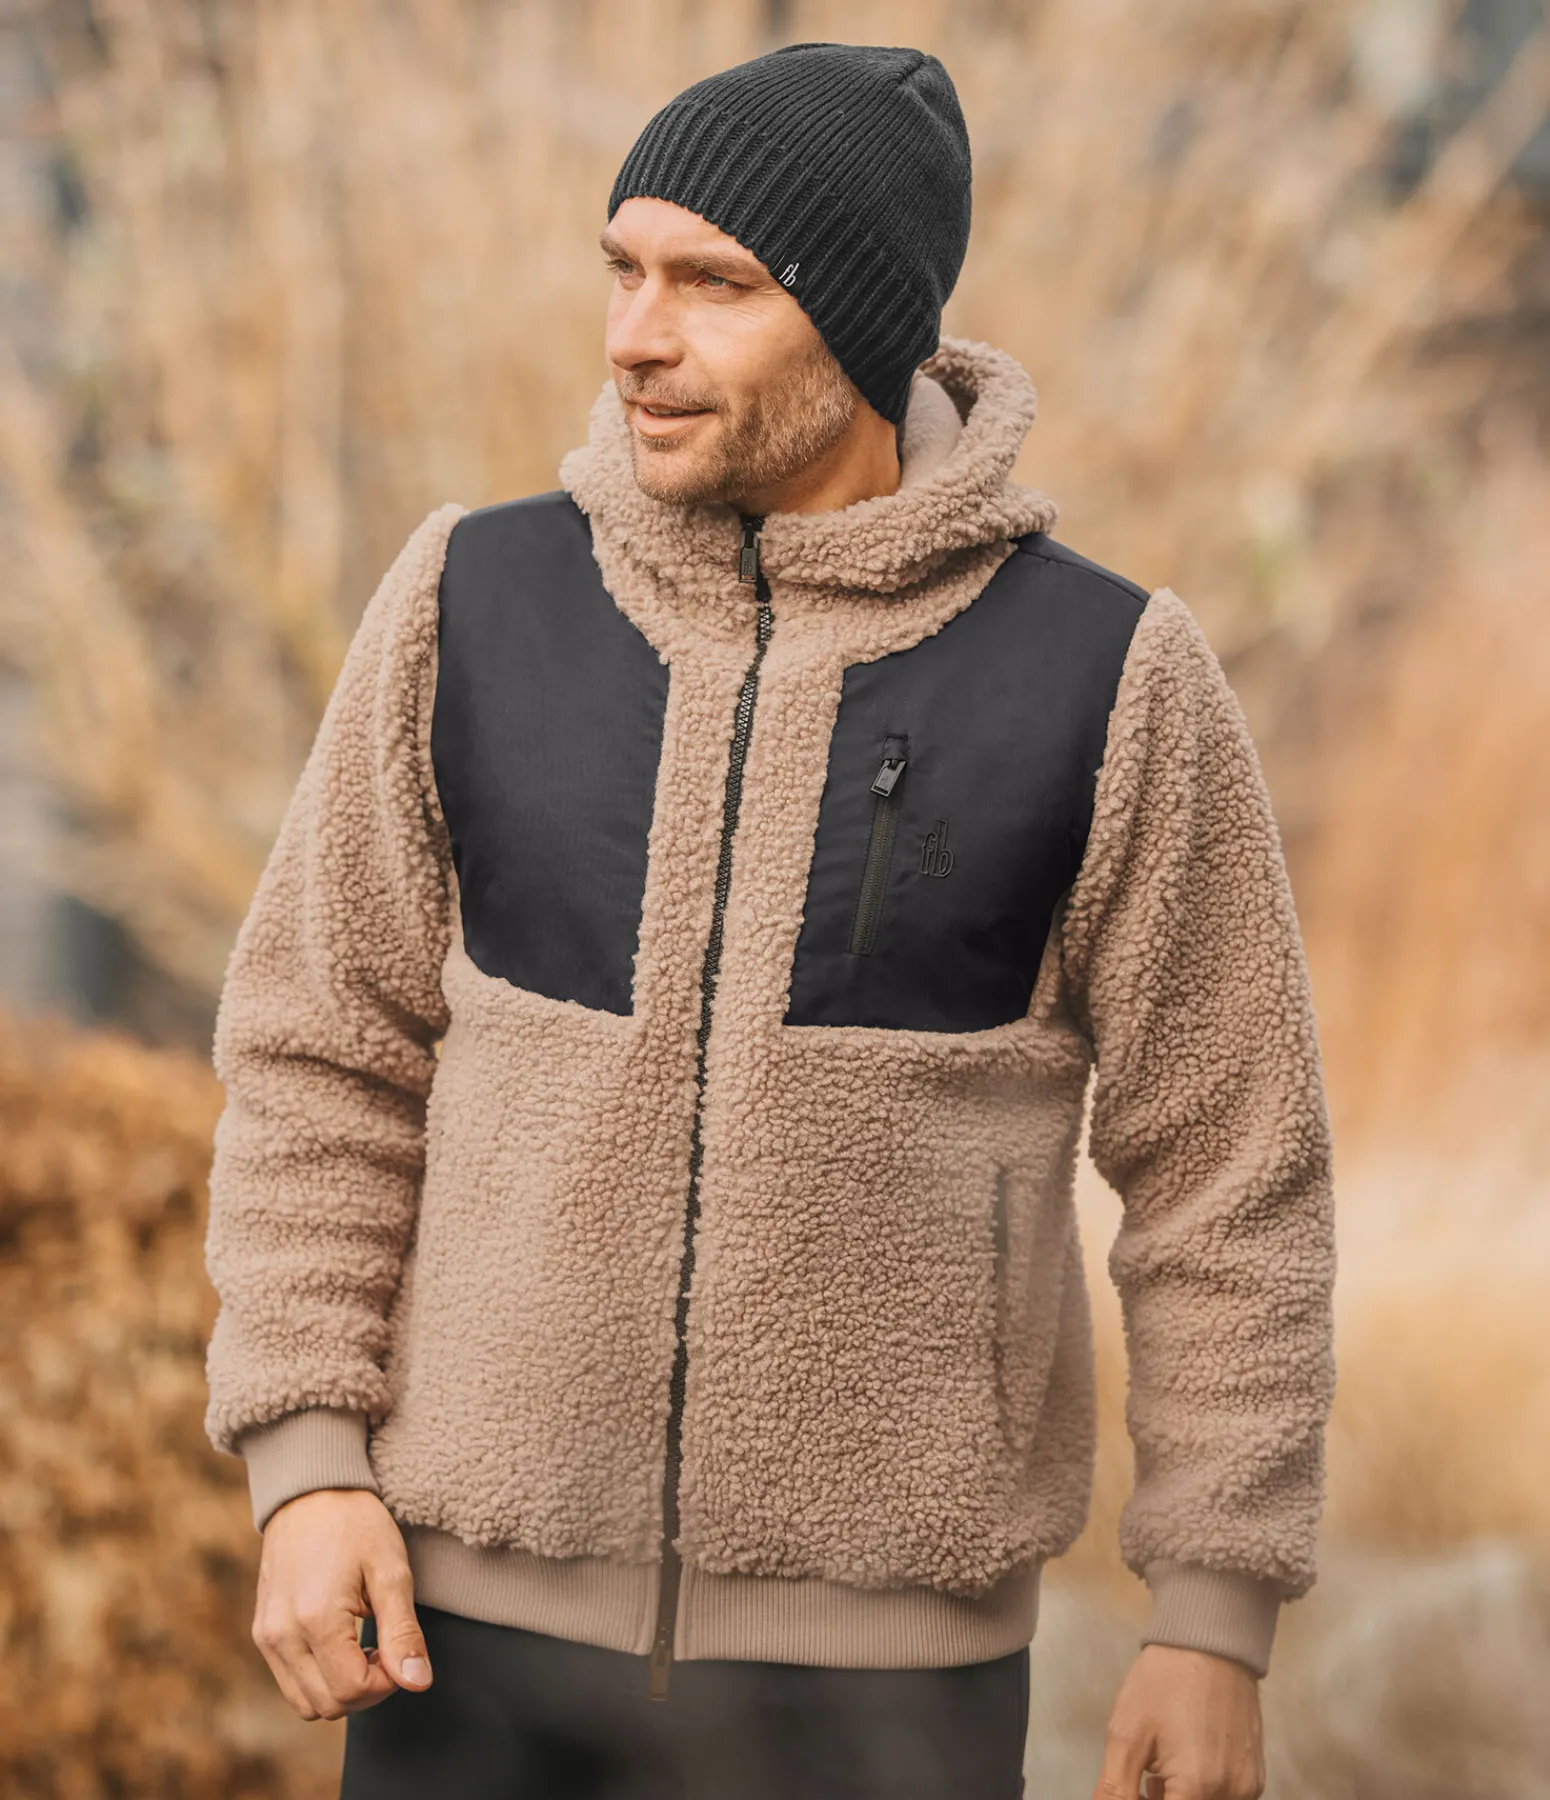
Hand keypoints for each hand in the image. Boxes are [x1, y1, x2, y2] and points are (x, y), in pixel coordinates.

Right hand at [251, 1488, 431, 1720]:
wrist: (311, 1491)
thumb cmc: (355, 1524)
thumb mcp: (391, 1571)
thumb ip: (403, 1632)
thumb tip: (417, 1683)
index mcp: (315, 1619)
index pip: (352, 1691)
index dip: (387, 1683)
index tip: (400, 1651)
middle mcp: (281, 1635)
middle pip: (327, 1705)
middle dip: (366, 1689)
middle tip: (386, 1647)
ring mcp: (266, 1636)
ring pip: (305, 1703)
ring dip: (340, 1689)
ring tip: (365, 1646)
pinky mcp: (262, 1633)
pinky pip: (290, 1682)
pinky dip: (319, 1678)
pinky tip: (342, 1643)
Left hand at [1092, 1643, 1265, 1799]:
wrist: (1209, 1643)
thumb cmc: (1165, 1681)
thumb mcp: (1126, 1733)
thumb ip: (1116, 1788)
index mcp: (1197, 1787)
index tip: (1137, 1787)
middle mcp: (1231, 1793)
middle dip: (1162, 1798)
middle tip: (1145, 1777)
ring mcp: (1247, 1786)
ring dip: (1180, 1797)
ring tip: (1161, 1765)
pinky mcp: (1254, 1776)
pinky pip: (1224, 1797)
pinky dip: (1201, 1790)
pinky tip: (1184, 1760)